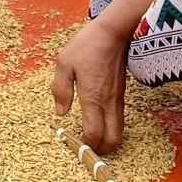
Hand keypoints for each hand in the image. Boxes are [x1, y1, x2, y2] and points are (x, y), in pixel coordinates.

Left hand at [51, 16, 130, 152]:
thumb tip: (60, 114)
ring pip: (118, 132)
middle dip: (100, 149)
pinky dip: (110, 128)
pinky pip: (119, 120)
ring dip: (106, 140)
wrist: (113, 32)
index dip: (85, 145)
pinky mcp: (121, 95)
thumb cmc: (87, 45)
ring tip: (90, 137)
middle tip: (85, 147)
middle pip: (112, 140)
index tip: (74, 144)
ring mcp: (117, 100)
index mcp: (92, 97)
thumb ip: (61, 90)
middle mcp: (108, 103)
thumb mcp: (64, 63)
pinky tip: (97, 121)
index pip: (94, 133)